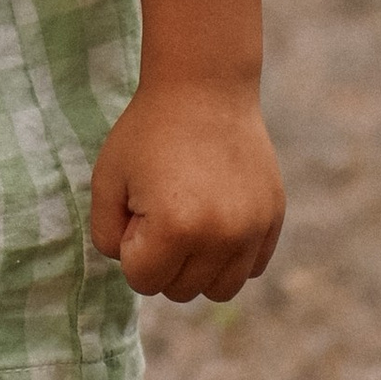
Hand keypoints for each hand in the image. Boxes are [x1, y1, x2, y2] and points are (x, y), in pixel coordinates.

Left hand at [89, 80, 283, 301]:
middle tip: (162, 208)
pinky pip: (251, 267)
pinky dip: (231, 255)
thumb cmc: (148, 132)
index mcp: (175, 228)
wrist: (204, 88)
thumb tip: (133, 266)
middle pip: (181, 291)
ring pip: (220, 289)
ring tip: (189, 222)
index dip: (132, 248)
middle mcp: (221, 237)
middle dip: (163, 260)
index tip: (138, 209)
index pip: (143, 281)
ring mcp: (252, 230)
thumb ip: (106, 236)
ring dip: (198, 267)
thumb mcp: (106, 180)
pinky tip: (217, 216)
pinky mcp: (273, 219)